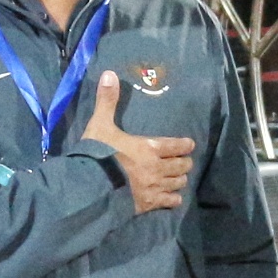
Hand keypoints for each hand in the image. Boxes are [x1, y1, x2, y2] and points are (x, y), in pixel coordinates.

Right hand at [81, 70, 194, 213]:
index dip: (185, 144)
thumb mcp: (100, 124)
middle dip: (183, 162)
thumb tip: (109, 73)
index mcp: (150, 147)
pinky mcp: (148, 203)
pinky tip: (170, 197)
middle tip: (181, 161)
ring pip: (178, 183)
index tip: (188, 144)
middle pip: (182, 165)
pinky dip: (172, 199)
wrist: (89, 185)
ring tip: (176, 178)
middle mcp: (158, 167)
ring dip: (179, 179)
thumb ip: (107, 101)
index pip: (177, 145)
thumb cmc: (96, 153)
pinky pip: (170, 201)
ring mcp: (155, 187)